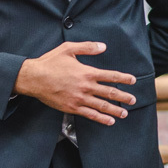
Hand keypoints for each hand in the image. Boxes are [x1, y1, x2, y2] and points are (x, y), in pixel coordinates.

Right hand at [14, 42, 136, 124]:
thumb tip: (103, 46)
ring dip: (116, 110)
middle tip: (133, 99)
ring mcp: (80, 99)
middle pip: (110, 93)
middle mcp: (86, 87)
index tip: (132, 80)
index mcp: (87, 72)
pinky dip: (101, 119)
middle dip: (124, 97)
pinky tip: (109, 121)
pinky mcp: (72, 107)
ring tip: (125, 113)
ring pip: (103, 106)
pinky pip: (90, 115)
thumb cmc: (50, 62)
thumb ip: (87, 47)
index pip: (111, 76)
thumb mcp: (68, 49)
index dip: (124, 78)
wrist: (34, 78)